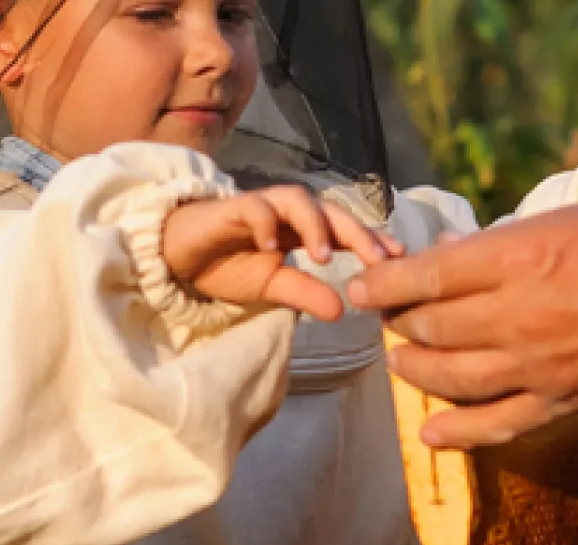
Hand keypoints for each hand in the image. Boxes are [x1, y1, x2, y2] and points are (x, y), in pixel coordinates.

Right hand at [163, 185, 403, 320]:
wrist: (178, 254)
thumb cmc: (226, 264)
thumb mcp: (270, 287)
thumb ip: (305, 294)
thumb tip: (341, 311)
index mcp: (303, 231)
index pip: (345, 231)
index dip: (372, 241)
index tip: (399, 260)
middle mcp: (288, 213)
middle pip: (332, 211)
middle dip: (358, 232)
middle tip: (379, 259)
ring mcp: (261, 206)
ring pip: (297, 200)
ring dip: (314, 224)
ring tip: (324, 256)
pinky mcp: (232, 207)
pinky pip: (254, 206)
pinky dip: (265, 221)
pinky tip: (271, 245)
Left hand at [348, 206, 577, 448]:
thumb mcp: (567, 222)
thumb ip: (503, 243)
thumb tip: (450, 255)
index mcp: (518, 259)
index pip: (425, 276)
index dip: (383, 283)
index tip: (361, 286)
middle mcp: (517, 315)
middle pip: (429, 326)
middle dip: (397, 321)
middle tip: (389, 316)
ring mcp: (535, 365)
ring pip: (449, 375)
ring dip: (414, 368)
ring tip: (402, 360)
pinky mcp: (558, 401)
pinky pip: (495, 425)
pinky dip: (456, 431)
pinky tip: (431, 431)